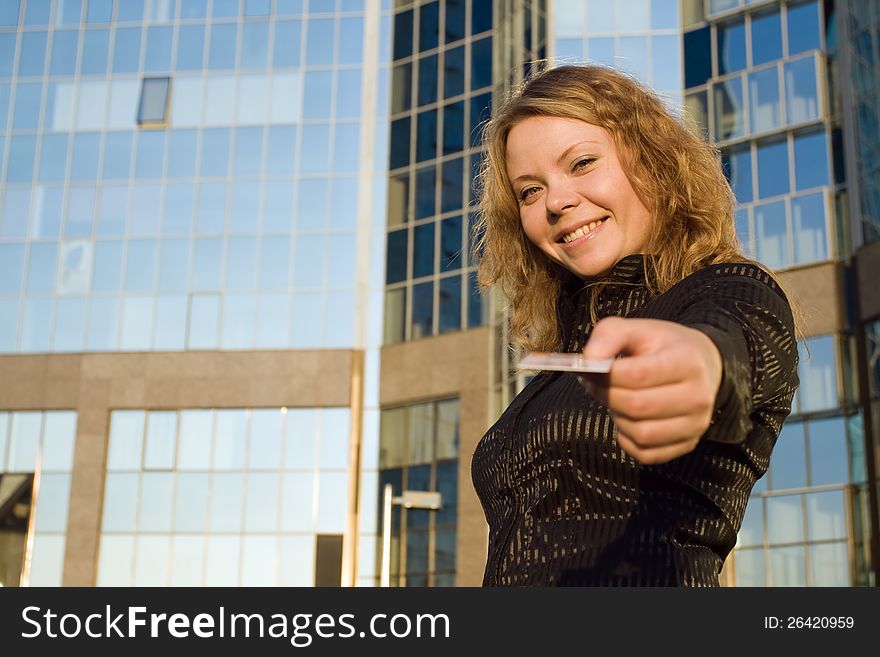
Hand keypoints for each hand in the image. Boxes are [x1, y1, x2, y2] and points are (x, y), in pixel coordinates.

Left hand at [579, 317, 722, 464]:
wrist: (701, 365)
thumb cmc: (662, 347)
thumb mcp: (636, 329)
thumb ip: (608, 337)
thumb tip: (588, 362)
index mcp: (688, 362)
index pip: (638, 375)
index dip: (606, 375)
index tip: (589, 369)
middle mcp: (698, 397)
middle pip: (637, 406)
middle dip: (606, 396)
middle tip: (594, 385)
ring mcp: (696, 424)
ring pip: (641, 434)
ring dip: (617, 418)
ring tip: (614, 400)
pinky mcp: (688, 444)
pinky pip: (646, 453)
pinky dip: (627, 440)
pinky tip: (626, 419)